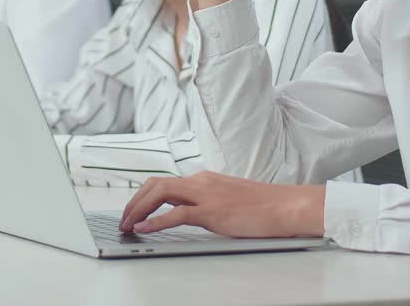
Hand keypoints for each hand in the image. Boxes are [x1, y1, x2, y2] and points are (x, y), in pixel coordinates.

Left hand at [119, 171, 325, 237]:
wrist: (286, 206)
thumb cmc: (263, 206)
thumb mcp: (228, 200)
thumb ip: (207, 203)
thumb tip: (189, 214)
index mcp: (204, 179)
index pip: (164, 182)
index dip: (143, 196)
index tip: (132, 211)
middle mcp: (201, 182)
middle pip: (155, 184)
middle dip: (134, 201)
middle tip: (123, 220)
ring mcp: (206, 195)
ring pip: (160, 193)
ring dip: (139, 209)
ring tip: (127, 225)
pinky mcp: (213, 211)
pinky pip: (176, 214)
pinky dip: (156, 221)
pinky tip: (144, 228)